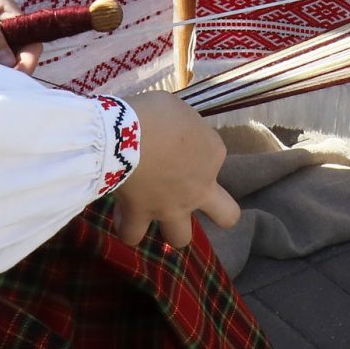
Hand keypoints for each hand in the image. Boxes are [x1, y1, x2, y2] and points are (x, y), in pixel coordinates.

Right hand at [111, 92, 241, 250]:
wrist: (123, 135)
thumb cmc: (155, 113)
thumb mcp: (178, 109)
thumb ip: (183, 127)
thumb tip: (173, 134)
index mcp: (213, 153)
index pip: (214, 155)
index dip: (197, 149)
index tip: (175, 140)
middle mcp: (200, 187)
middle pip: (227, 215)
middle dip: (218, 213)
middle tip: (195, 198)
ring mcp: (172, 207)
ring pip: (181, 238)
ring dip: (170, 228)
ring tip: (154, 213)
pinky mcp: (141, 217)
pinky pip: (132, 234)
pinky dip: (126, 227)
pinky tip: (122, 217)